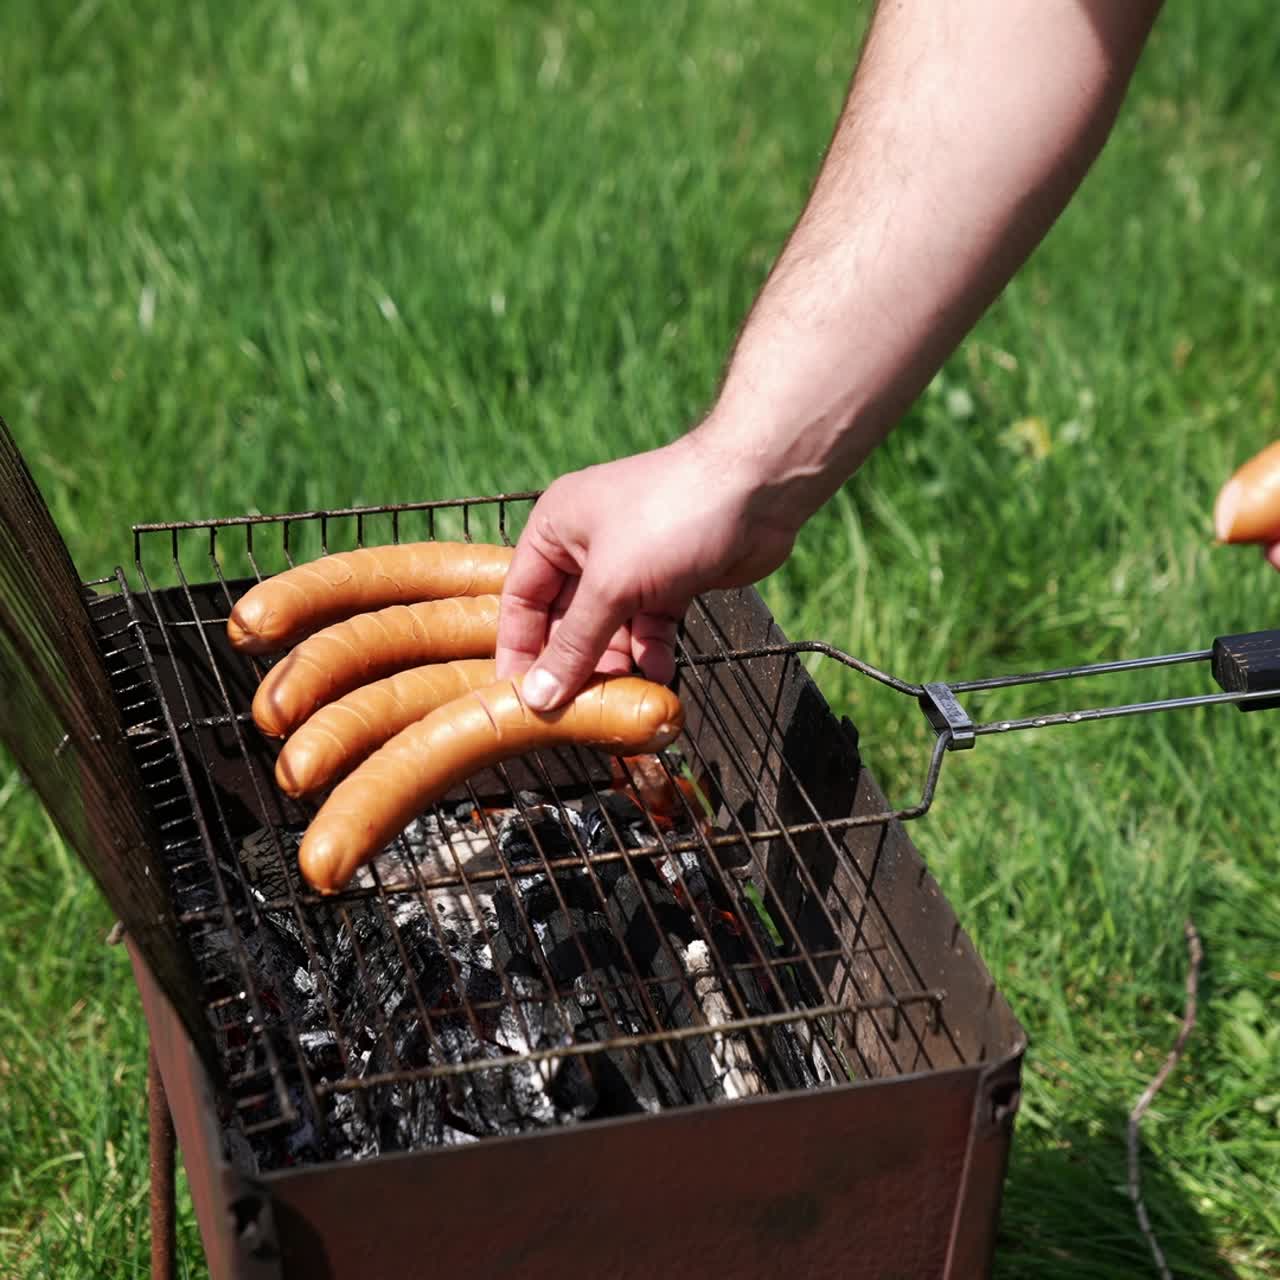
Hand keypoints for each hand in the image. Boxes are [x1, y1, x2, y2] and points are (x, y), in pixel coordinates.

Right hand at [495, 433, 798, 708]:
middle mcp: (587, 545)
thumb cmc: (669, 518)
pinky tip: (660, 677)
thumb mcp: (611, 586)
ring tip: (620, 701)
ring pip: (610, 629)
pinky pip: (650, 626)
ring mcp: (632, 563)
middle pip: (566, 620)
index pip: (520, 599)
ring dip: (615, 663)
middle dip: (573, 664)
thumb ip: (574, 645)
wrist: (758, 488)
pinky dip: (653, 652)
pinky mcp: (671, 579)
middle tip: (573, 713)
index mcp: (555, 529)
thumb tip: (537, 698)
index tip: (518, 701)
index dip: (518, 650)